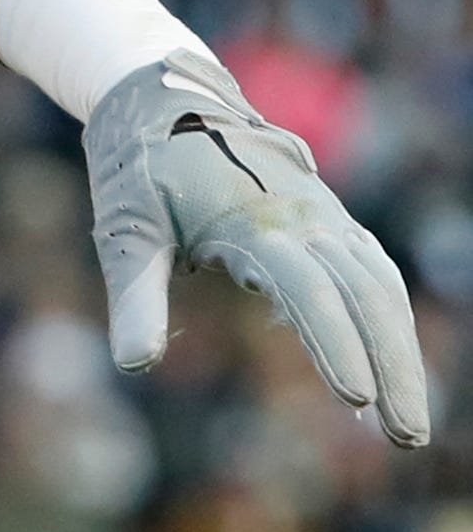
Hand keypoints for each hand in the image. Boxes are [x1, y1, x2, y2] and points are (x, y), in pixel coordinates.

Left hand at [87, 49, 430, 444]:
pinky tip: (396, 362)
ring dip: (400, 351)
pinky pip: (373, 269)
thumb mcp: (125, 227)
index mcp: (252, 218)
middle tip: (406, 438)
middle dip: (392, 367)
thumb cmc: (137, 164)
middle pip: (366, 295)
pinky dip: (391, 317)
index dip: (335, 343)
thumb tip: (134, 364)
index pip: (308, 288)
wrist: (160, 93)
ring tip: (407, 421)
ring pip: (380, 286)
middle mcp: (300, 215)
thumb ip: (134, 295)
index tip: (356, 399)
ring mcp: (321, 213)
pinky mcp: (326, 216)